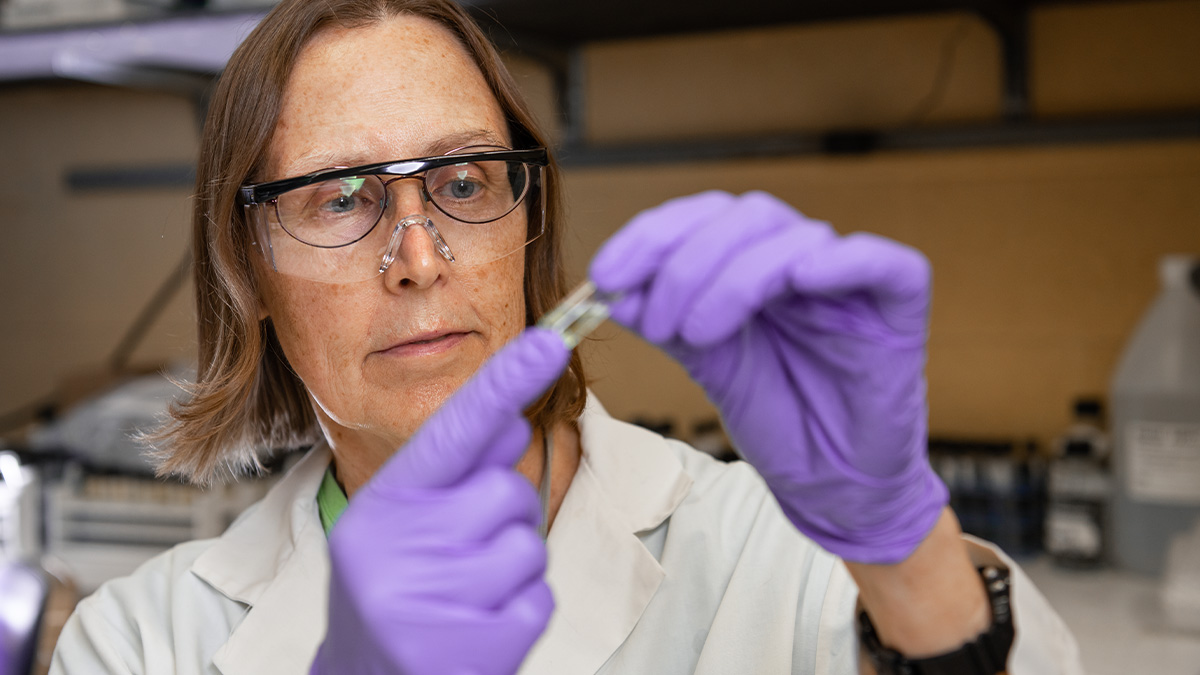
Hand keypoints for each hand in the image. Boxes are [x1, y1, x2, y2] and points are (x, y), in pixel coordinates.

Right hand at [311, 328, 570, 674]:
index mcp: (382, 504)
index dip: (504, 382)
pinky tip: (478, 627)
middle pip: (506, 490)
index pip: (452, 429)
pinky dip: (521, 610)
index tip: (549, 341)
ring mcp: (433, 602)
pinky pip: (539, 598)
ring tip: (466, 593)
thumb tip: (511, 418)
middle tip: (460, 553)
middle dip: (500, 516)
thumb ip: (455, 469)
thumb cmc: (393, 590)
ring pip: (528, 544)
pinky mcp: (473, 648)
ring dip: (512, 566)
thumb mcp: (403, 521)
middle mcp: (397, 548)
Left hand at [591, 191, 946, 563]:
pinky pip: (883, 262)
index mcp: (756, 264)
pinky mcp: (899, 305)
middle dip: (686, 262)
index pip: (705, 218)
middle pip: (746, 217)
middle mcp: (802, 260)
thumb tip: (610, 287)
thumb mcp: (708, 364)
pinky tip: (801, 278)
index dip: (653, 235)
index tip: (606, 275)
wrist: (834, 487)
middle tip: (658, 322)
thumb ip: (666, 321)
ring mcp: (851, 279)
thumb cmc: (780, 422)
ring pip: (797, 237)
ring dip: (734, 277)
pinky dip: (842, 261)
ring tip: (697, 333)